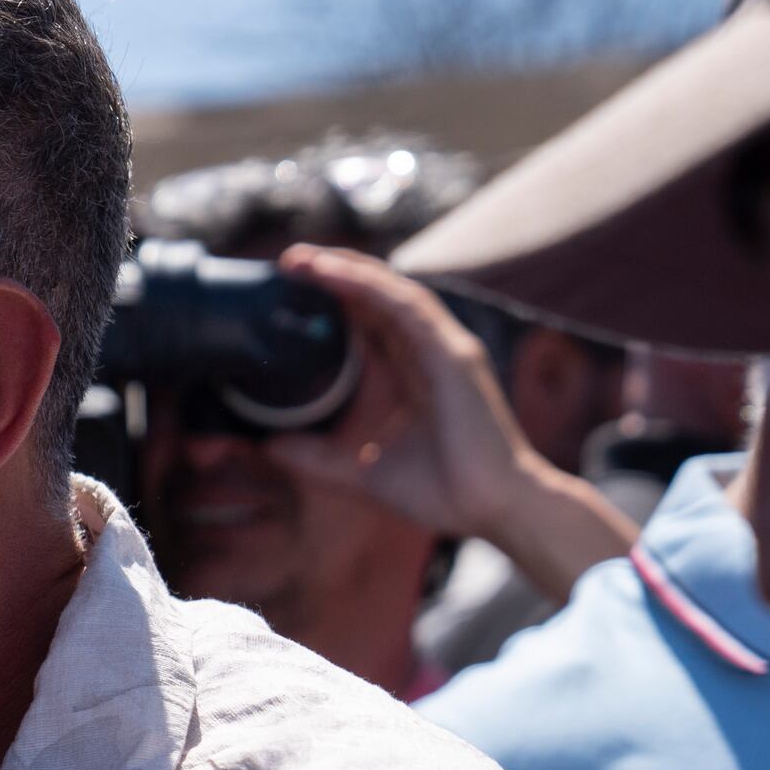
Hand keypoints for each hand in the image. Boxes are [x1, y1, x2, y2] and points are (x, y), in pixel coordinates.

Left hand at [264, 246, 546, 537]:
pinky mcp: (453, 356)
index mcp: (415, 372)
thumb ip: (320, 459)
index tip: (290, 289)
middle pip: (379, 296)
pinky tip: (334, 274)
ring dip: (346, 269)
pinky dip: (369, 286)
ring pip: (391, 291)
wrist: (497, 510)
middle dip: (335, 272)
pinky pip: (407, 308)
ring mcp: (445, 349)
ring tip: (302, 259)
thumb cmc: (447, 491)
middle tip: (288, 262)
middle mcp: (431, 351)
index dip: (335, 299)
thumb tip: (271, 446)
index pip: (371, 321)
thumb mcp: (364, 473)